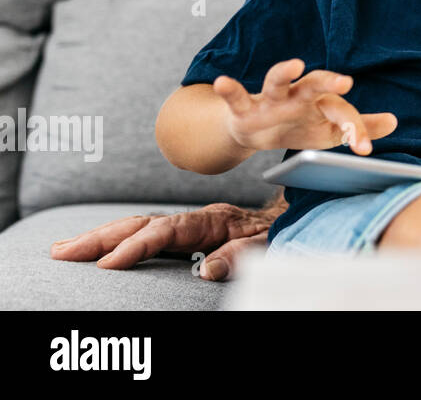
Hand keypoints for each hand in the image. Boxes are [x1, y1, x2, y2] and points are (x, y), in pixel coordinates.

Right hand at [48, 201, 276, 280]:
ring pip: (137, 226)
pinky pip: (144, 233)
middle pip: (141, 223)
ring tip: (62, 250)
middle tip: (63, 252)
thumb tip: (207, 272)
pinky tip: (93, 249)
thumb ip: (239, 256)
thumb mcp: (267, 246)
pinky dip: (116, 239)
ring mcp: (186, 224)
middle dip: (100, 237)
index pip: (166, 231)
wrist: (288, 220)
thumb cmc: (277, 235)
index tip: (107, 264)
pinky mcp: (183, 233)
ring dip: (100, 237)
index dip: (136, 246)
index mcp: (212, 221)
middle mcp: (194, 219)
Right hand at [215, 58, 396, 153]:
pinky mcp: (244, 108)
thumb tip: (394, 121)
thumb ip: (358, 126)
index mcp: (322, 103)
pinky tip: (223, 82)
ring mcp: (271, 100)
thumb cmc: (300, 126)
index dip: (354, 130)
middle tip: (346, 82)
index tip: (363, 149)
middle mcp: (299, 96)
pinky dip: (230, 89)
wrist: (256, 131)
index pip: (342, 114)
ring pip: (277, 82)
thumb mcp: (330, 129)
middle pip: (316, 85)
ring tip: (296, 64)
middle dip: (330, 82)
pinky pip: (237, 96)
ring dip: (285, 72)